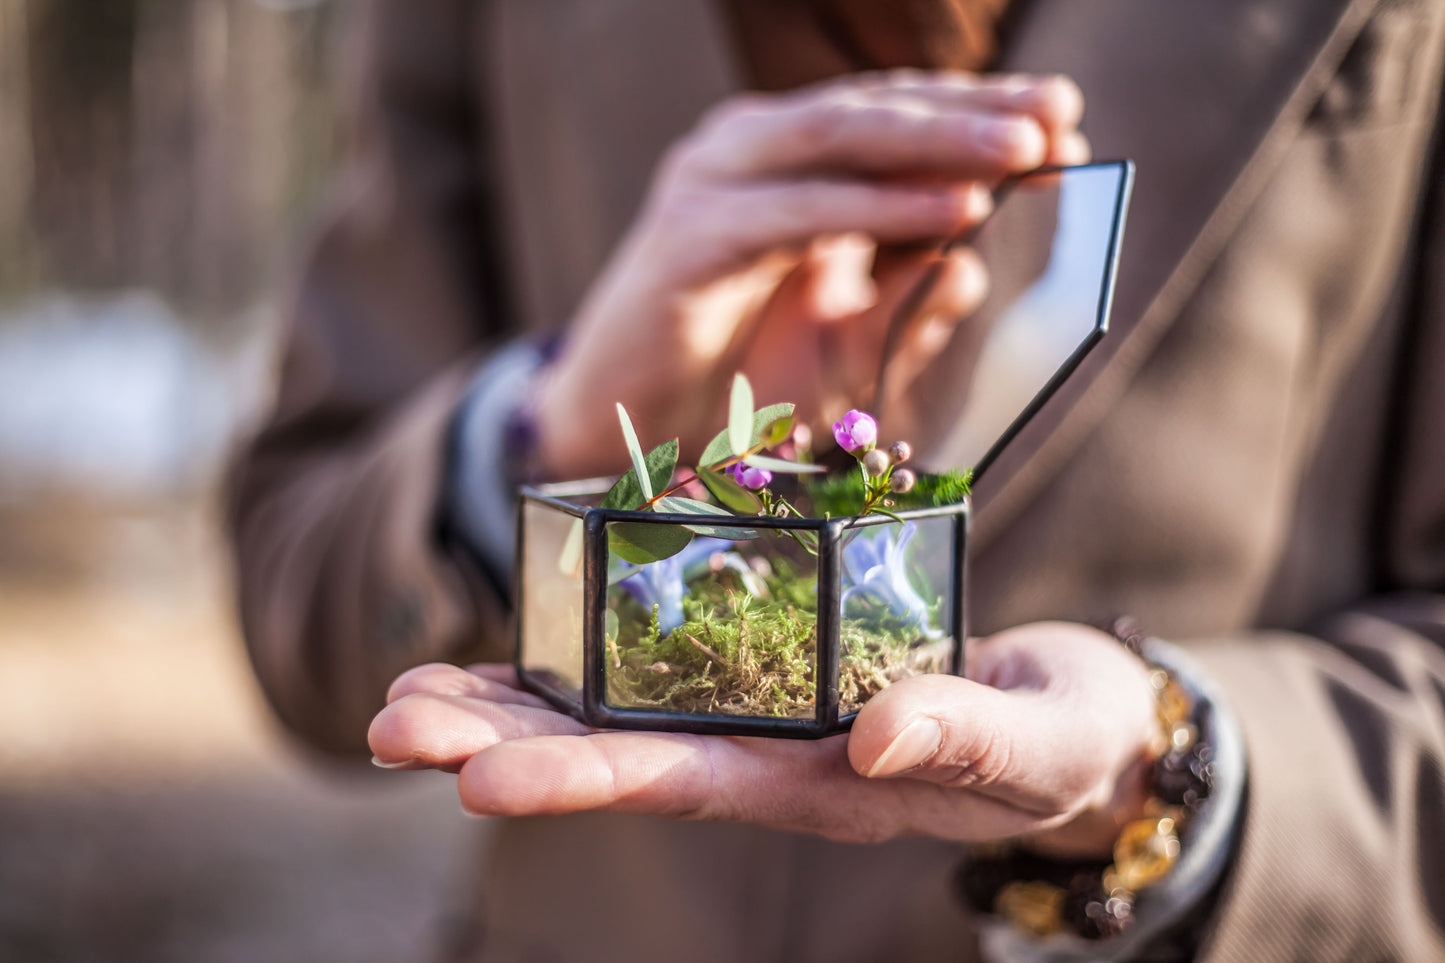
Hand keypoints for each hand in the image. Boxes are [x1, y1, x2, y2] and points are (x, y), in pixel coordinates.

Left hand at [369, 622, 1155, 854]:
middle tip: (390, 725)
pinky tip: (516, 645)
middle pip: (621, 753)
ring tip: (410, 696)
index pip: (689, 782)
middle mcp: (774, 757)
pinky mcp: (772, 670)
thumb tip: (874, 736)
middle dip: (504, 742)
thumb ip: (967, 737)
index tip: (478, 781)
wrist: (1072, 721)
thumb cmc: (1065, 740)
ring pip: (621, 712)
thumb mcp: (1038, 740)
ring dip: (513, 705)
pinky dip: (585, 652)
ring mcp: (766, 716)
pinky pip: (665, 662)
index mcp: (826, 783)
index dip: (584, 776)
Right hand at [535, 70, 1089, 478]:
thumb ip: (892, 290)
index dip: (972, 110)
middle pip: (869, 109)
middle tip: (1057, 113)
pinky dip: (879, 209)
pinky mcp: (689, 241)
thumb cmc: (721, 375)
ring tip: (1024, 151)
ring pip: (836, 140)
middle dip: (970, 111)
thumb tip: (971, 262)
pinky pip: (798, 210)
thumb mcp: (827, 328)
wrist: (613, 426)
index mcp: (774, 160)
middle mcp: (740, 152)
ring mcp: (709, 187)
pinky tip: (955, 210)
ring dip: (936, 142)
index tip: (1061, 117)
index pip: (885, 112)